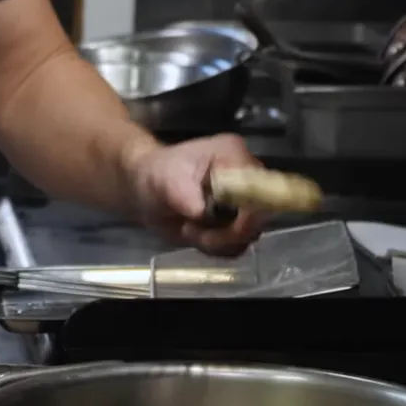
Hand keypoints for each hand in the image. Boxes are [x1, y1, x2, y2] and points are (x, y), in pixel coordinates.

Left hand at [125, 133, 268, 256]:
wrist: (146, 190)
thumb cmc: (156, 174)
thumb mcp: (165, 180)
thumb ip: (186, 196)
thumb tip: (204, 214)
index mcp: (234, 157)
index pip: (259, 188)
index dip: (249, 213)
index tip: (226, 229)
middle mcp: (247, 180)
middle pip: (259, 216)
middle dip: (227, 233)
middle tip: (192, 230)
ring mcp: (243, 204)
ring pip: (247, 236)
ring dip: (216, 242)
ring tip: (188, 229)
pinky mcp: (235, 224)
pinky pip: (235, 246)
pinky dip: (215, 248)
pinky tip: (194, 234)